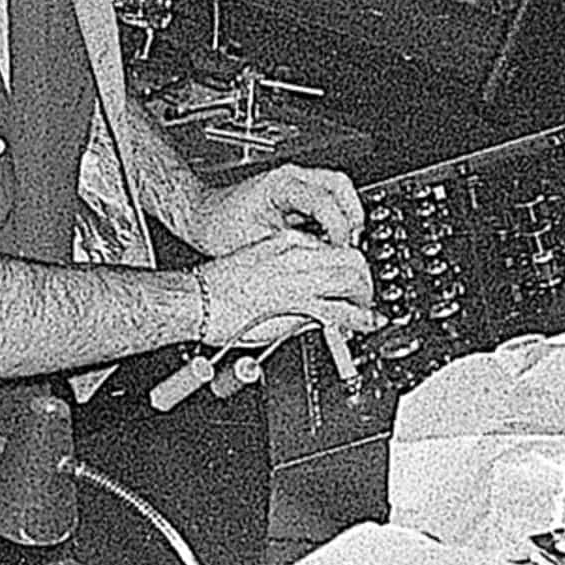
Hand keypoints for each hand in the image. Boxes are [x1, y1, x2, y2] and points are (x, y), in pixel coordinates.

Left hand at [191, 163, 362, 250]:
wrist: (200, 217)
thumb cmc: (218, 228)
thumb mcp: (257, 245)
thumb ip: (291, 251)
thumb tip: (322, 261)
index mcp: (281, 185)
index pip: (324, 201)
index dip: (338, 228)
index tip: (340, 250)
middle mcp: (291, 177)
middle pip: (340, 185)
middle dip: (352, 215)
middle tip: (351, 244)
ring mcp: (295, 182)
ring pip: (337, 188)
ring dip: (347, 214)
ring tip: (344, 243)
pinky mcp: (296, 192)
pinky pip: (327, 197)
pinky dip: (335, 216)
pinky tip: (331, 238)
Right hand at [191, 228, 375, 350]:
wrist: (197, 299)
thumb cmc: (213, 287)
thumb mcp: (255, 263)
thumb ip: (283, 273)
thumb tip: (301, 288)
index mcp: (285, 242)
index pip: (331, 246)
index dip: (346, 265)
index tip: (347, 279)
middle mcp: (298, 255)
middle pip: (352, 258)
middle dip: (365, 278)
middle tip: (365, 294)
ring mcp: (301, 279)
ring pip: (354, 279)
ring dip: (366, 296)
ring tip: (366, 309)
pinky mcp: (301, 304)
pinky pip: (344, 310)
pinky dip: (363, 318)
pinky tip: (367, 323)